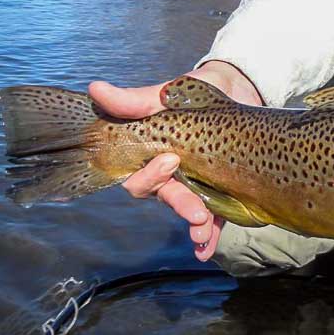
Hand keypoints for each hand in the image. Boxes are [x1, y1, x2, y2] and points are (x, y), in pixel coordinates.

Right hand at [88, 61, 261, 260]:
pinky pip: (215, 216)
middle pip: (166, 197)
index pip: (140, 176)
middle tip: (196, 212)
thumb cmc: (193, 94)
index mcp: (153, 155)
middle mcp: (171, 175)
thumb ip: (135, 101)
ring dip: (195, 224)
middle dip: (180, 205)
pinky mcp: (221, 190)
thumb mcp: (167, 95)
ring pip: (189, 209)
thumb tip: (96, 88)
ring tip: (203, 229)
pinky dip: (211, 234)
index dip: (150, 175)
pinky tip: (208, 246)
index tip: (169, 160)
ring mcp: (195, 184)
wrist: (237, 90)